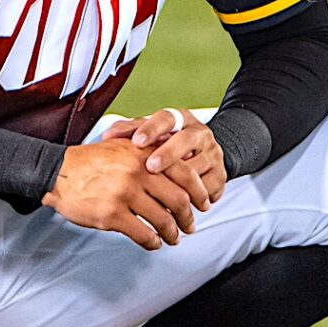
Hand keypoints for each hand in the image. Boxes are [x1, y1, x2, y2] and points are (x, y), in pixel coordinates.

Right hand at [41, 138, 196, 250]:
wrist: (59, 172)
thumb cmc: (91, 161)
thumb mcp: (123, 147)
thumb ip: (148, 155)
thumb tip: (176, 168)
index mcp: (143, 153)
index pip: (185, 173)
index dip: (199, 191)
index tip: (205, 203)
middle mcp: (138, 171)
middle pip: (178, 199)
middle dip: (188, 217)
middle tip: (191, 226)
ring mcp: (125, 194)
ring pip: (163, 220)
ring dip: (172, 233)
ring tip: (173, 238)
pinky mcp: (112, 215)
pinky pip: (143, 234)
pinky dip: (153, 242)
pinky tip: (153, 243)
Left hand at [102, 109, 227, 207]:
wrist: (204, 154)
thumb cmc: (169, 144)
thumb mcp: (152, 134)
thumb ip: (130, 132)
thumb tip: (106, 137)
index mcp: (180, 119)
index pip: (167, 118)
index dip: (152, 129)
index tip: (138, 141)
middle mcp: (199, 133)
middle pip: (186, 140)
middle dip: (167, 154)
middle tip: (150, 168)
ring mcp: (212, 153)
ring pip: (198, 167)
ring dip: (179, 181)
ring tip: (158, 192)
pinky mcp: (221, 174)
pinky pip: (208, 188)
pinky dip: (194, 198)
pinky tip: (181, 208)